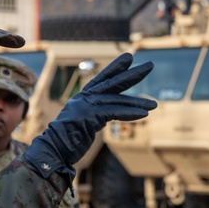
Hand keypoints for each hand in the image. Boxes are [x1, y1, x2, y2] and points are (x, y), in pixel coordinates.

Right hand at [23, 53, 156, 177]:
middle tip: (150, 65)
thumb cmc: (67, 141)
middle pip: (113, 82)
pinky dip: (130, 112)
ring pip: (117, 99)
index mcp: (82, 98)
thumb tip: (106, 115)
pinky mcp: (90, 116)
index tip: (129, 58)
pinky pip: (115, 112)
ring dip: (138, 102)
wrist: (53, 150)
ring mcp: (87, 106)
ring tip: (154, 104)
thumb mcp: (83, 124)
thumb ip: (94, 115)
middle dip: (132, 74)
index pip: (102, 79)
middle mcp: (84, 98)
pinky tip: (144, 114)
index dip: (116, 67)